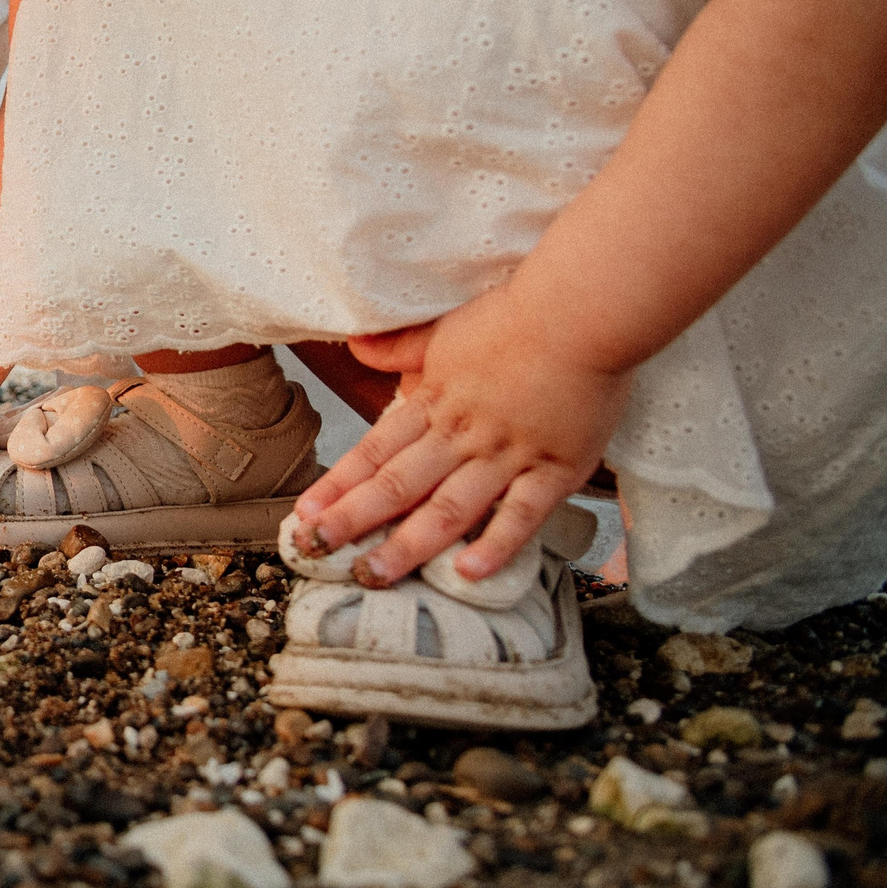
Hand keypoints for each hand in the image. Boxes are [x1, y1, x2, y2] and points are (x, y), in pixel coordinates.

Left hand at [291, 285, 632, 584]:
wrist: (582, 311)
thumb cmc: (516, 317)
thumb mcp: (445, 328)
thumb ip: (400, 347)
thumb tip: (357, 347)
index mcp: (433, 401)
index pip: (374, 451)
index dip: (338, 485)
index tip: (304, 513)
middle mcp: (462, 434)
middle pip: (398, 484)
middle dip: (353, 521)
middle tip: (314, 549)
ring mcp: (507, 454)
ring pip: (449, 508)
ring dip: (408, 545)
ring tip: (373, 575)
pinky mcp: (555, 468)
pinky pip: (522, 514)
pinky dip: (496, 545)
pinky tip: (468, 572)